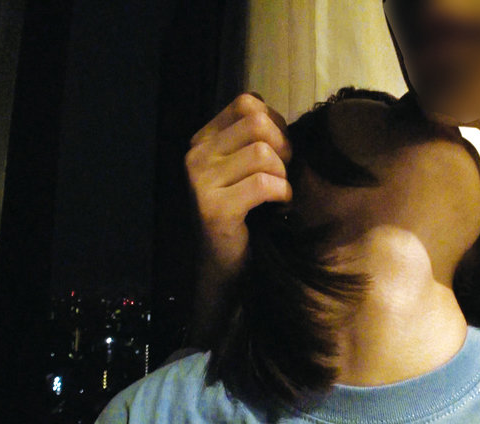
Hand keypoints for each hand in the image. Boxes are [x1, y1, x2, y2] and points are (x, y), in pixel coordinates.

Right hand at [185, 94, 292, 344]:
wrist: (223, 265)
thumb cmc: (243, 213)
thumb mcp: (243, 168)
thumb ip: (255, 139)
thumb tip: (284, 121)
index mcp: (203, 139)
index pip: (247, 102)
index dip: (276, 122)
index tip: (279, 151)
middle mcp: (196, 154)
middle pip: (258, 122)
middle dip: (283, 146)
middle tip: (283, 173)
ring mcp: (201, 181)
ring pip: (263, 152)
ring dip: (282, 173)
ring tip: (279, 192)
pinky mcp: (215, 207)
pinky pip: (264, 183)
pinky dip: (282, 193)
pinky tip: (280, 205)